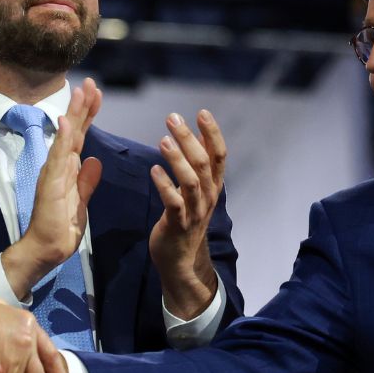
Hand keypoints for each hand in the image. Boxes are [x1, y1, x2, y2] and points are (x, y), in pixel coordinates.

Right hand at [2, 77, 102, 299]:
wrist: (47, 250)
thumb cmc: (62, 229)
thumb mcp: (81, 202)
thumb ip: (87, 181)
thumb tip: (94, 160)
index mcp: (68, 169)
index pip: (80, 136)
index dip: (88, 115)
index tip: (97, 94)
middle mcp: (59, 166)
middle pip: (73, 130)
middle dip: (82, 106)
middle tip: (90, 82)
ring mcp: (53, 172)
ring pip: (65, 137)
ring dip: (73, 113)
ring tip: (80, 91)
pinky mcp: (50, 182)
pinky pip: (57, 156)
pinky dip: (61, 137)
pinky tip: (65, 120)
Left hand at [149, 109, 225, 318]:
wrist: (181, 260)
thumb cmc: (185, 219)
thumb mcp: (197, 190)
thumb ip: (199, 164)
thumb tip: (200, 133)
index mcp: (213, 186)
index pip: (220, 155)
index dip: (213, 133)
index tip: (202, 112)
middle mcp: (208, 197)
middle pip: (204, 163)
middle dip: (189, 139)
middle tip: (173, 118)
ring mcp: (194, 212)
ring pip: (192, 181)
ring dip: (178, 159)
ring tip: (163, 140)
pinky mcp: (178, 224)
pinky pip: (174, 202)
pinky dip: (164, 185)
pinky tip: (153, 170)